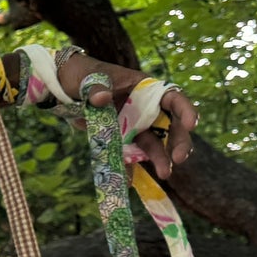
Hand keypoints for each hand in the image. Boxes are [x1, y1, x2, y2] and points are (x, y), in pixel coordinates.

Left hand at [56, 51, 196, 180]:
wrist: (65, 86)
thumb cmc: (84, 74)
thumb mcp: (89, 78)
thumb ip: (96, 89)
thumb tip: (101, 98)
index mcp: (145, 88)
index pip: (173, 97)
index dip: (185, 110)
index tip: (191, 125)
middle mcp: (145, 108)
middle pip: (169, 125)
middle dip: (178, 141)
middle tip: (179, 158)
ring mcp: (133, 124)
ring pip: (153, 143)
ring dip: (160, 158)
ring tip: (164, 174)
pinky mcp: (120, 138)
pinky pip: (128, 154)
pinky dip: (128, 168)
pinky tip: (128, 182)